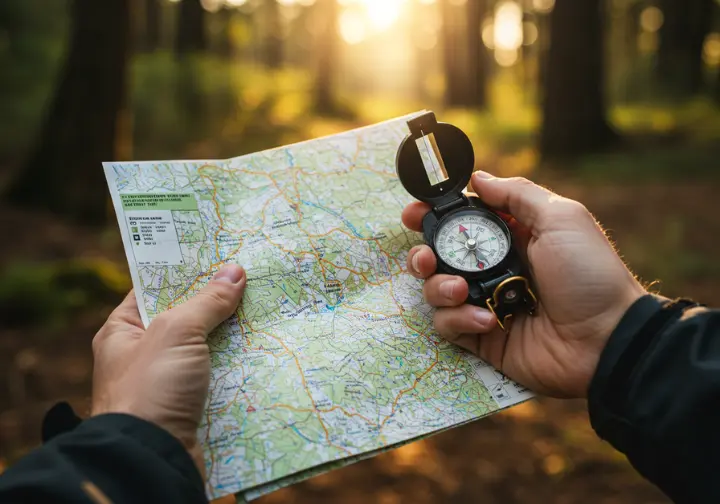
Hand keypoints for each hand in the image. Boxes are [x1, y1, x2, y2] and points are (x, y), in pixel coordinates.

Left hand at [90, 264, 246, 475]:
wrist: (152, 458)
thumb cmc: (151, 388)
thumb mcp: (176, 332)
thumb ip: (206, 301)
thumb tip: (235, 271)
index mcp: (123, 332)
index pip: (154, 290)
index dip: (185, 272)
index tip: (218, 255)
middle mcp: (143, 356)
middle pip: (187, 319)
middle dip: (218, 303)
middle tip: (252, 279)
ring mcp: (168, 383)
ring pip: (207, 350)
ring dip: (234, 336)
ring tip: (267, 310)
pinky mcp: (191, 406)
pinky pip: (219, 378)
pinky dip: (239, 366)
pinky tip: (266, 350)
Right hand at [401, 172, 645, 397]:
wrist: (607, 338)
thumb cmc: (589, 273)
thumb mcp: (560, 218)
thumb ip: (517, 194)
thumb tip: (477, 178)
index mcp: (510, 237)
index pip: (459, 221)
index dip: (433, 215)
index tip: (413, 213)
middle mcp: (491, 268)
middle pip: (438, 257)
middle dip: (422, 255)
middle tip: (426, 258)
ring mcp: (484, 303)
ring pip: (435, 291)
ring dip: (439, 288)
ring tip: (461, 291)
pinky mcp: (482, 336)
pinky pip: (448, 325)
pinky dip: (459, 320)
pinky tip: (488, 320)